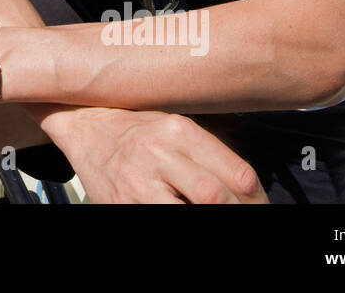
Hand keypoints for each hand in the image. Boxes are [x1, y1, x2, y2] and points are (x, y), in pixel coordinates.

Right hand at [42, 106, 266, 203]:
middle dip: (238, 211)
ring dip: (212, 216)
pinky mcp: (121, 203)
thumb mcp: (175, 127)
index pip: (238, 173)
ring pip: (191, 211)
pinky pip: (160, 217)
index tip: (260, 205)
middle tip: (244, 214)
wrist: (85, 127)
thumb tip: (247, 188)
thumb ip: (210, 153)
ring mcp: (137, 182)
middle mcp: (158, 152)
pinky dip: (179, 217)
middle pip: (215, 194)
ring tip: (218, 214)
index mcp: (179, 130)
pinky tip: (183, 210)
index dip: (257, 199)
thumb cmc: (136, 129)